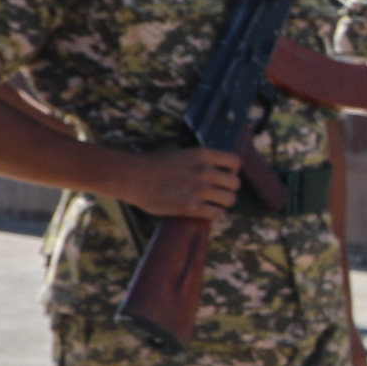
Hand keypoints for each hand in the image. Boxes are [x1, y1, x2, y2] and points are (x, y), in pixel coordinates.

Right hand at [114, 146, 242, 221]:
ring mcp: (198, 189)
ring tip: (213, 203)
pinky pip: (216, 213)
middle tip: (218, 193)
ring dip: (223, 203)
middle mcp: (204, 171)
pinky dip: (215, 214)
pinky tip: (207, 212)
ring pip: (229, 199)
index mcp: (202, 154)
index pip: (235, 162)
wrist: (131, 177)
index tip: (223, 176)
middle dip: (228, 189)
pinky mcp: (190, 207)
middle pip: (235, 183)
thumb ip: (195, 157)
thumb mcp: (177, 151)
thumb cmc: (151, 164)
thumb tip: (208, 162)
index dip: (232, 171)